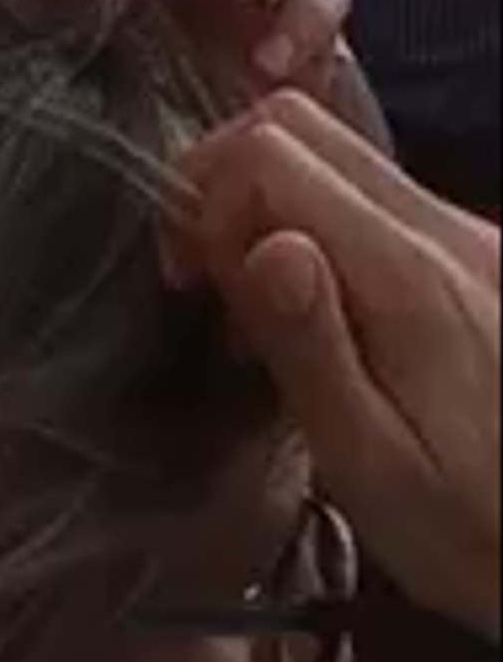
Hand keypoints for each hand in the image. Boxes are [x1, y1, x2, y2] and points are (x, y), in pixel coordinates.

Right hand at [170, 106, 499, 644]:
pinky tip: (325, 317)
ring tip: (264, 314)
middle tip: (208, 281)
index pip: (273, 151)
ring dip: (273, 205)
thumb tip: (262, 245)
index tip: (188, 282)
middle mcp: (450, 231)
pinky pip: (379, 198)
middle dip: (227, 183)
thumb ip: (313, 352)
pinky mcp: (484, 257)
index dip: (205, 198)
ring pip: (342, 156)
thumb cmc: (474, 535)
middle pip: (304, 127)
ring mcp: (474, 236)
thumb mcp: (375, 471)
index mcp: (413, 277)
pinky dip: (323, 226)